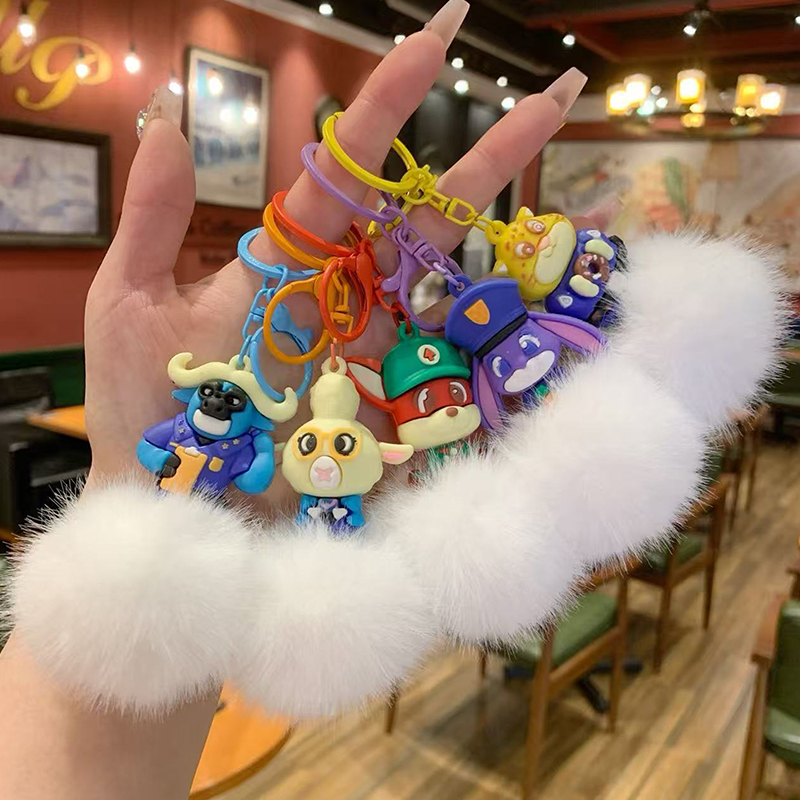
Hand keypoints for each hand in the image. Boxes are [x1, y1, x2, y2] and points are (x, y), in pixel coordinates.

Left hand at [84, 0, 587, 512]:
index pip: (349, 174)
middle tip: (555, 98)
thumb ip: (155, 220)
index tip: (433, 43)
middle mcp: (348, 302)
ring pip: (457, 290)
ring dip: (519, 247)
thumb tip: (169, 124)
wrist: (171, 510)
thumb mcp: (133, 306)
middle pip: (428, 221)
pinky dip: (510, 352)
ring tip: (583, 217)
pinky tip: (564, 319)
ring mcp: (381, 359)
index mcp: (291, 264)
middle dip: (490, 158)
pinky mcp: (400, 417)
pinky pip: (460, 378)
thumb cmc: (145, 414)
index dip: (389, 110)